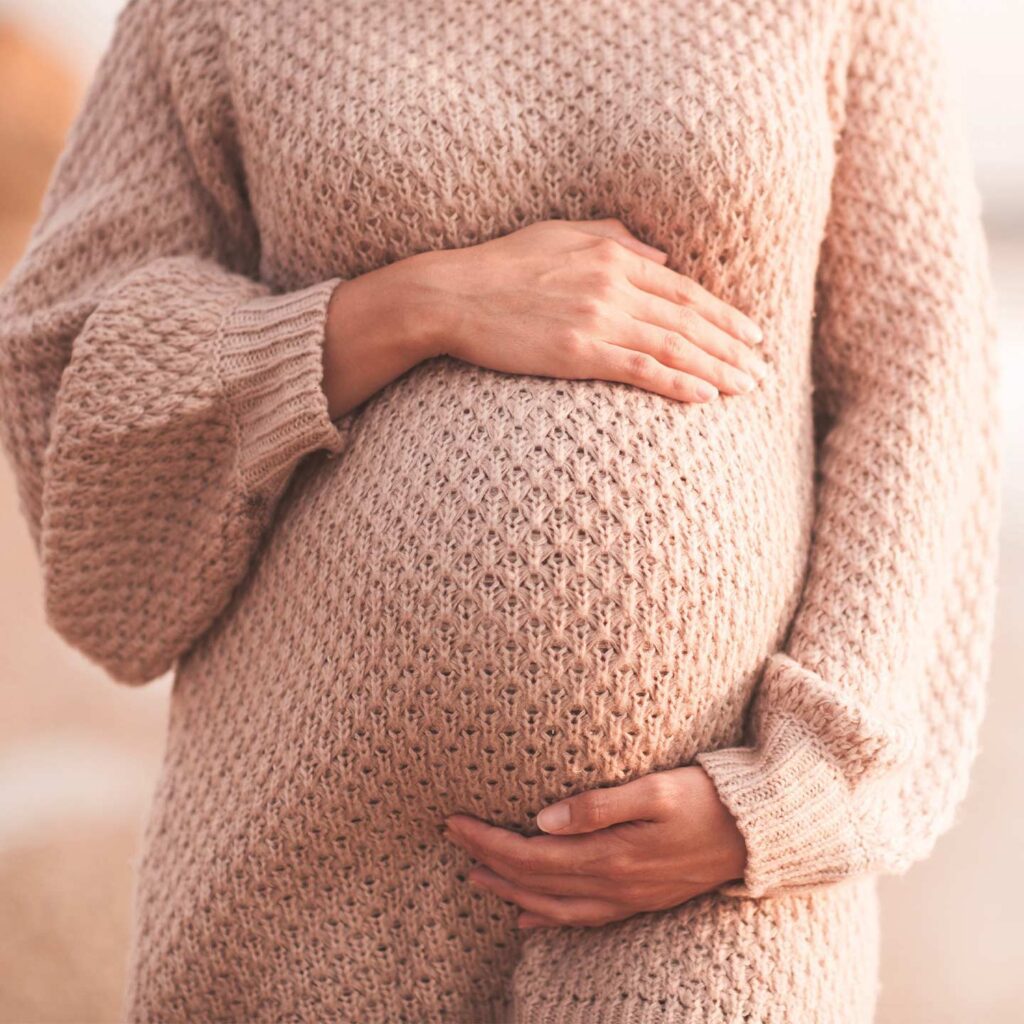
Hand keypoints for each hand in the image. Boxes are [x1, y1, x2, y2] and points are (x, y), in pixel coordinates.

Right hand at [416, 217, 770, 403]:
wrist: (452, 294)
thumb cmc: (501, 265)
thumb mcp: (560, 234)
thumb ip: (615, 238)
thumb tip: (659, 255)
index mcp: (614, 255)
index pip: (684, 289)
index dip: (724, 314)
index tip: (752, 334)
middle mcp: (614, 283)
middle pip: (689, 318)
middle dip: (732, 346)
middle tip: (764, 370)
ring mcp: (597, 317)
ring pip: (674, 345)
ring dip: (718, 368)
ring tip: (749, 387)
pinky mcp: (577, 350)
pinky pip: (640, 368)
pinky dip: (678, 382)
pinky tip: (706, 396)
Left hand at [443, 765, 747, 928]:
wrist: (760, 833)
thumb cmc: (708, 798)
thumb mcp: (656, 789)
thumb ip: (598, 805)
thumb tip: (542, 819)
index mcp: (610, 854)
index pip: (530, 853)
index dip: (488, 839)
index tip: (454, 821)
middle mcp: (613, 884)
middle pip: (534, 880)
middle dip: (489, 860)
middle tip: (452, 837)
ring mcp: (627, 897)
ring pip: (552, 905)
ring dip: (510, 891)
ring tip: (476, 877)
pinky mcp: (640, 899)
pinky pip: (582, 918)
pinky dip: (549, 919)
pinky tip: (530, 919)